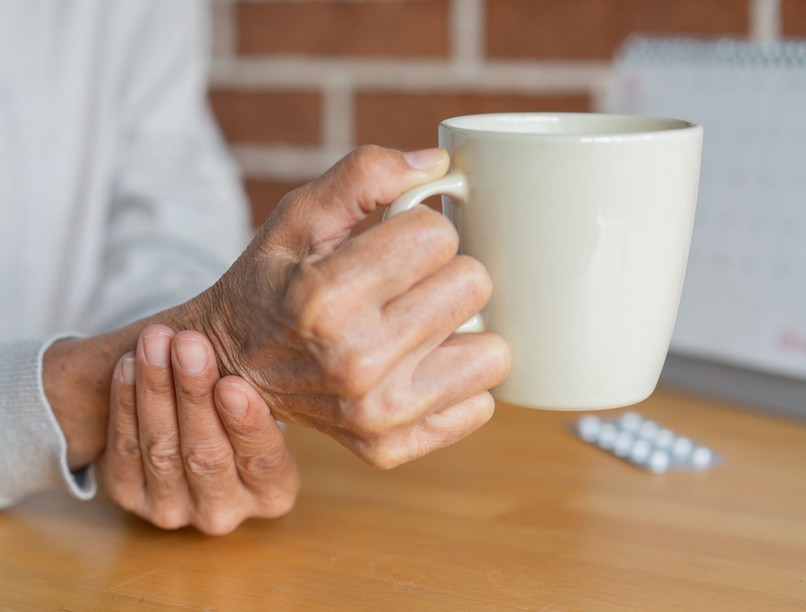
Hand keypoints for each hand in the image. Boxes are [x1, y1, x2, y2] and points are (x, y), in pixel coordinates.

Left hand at [99, 325, 298, 534]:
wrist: (193, 425)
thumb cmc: (241, 403)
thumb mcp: (267, 400)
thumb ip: (267, 384)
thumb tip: (285, 335)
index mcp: (273, 493)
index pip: (262, 462)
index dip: (246, 425)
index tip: (232, 384)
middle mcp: (224, 511)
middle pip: (206, 456)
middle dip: (194, 395)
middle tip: (189, 345)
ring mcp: (173, 511)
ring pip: (161, 450)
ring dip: (156, 390)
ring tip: (155, 342)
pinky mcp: (129, 497)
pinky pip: (125, 451)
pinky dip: (125, 404)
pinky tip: (129, 365)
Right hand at [192, 146, 511, 467]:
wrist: (234, 367)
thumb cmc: (271, 284)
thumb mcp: (298, 217)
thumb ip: (363, 175)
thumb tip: (438, 162)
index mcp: (325, 297)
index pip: (439, 235)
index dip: (420, 229)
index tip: (392, 245)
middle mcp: (355, 362)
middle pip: (474, 285)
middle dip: (445, 273)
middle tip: (406, 285)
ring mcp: (377, 414)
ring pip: (494, 351)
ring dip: (461, 330)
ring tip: (417, 326)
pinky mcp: (392, 446)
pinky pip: (481, 404)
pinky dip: (455, 380)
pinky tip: (417, 367)